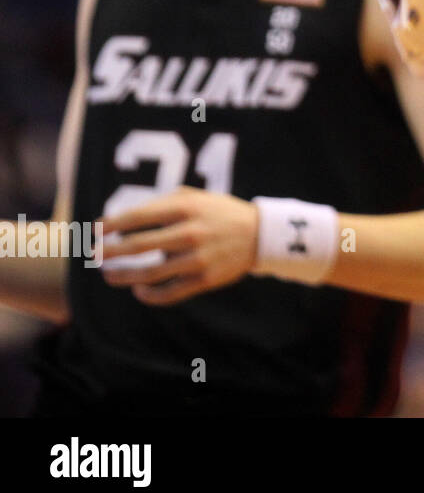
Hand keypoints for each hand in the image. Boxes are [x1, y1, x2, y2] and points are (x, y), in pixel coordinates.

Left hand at [99, 187, 258, 305]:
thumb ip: (160, 205)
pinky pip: (169, 293)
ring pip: (150, 273)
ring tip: (109, 275)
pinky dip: (149, 295)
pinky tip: (138, 290)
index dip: (111, 225)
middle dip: (110, 251)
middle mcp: (190, 233)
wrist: (260, 234)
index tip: (94, 231)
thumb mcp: (194, 197)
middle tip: (94, 254)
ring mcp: (198, 259)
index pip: (138, 217)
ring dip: (124, 276)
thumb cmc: (218, 212)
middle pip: (138, 246)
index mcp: (186, 208)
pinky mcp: (205, 279)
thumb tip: (121, 222)